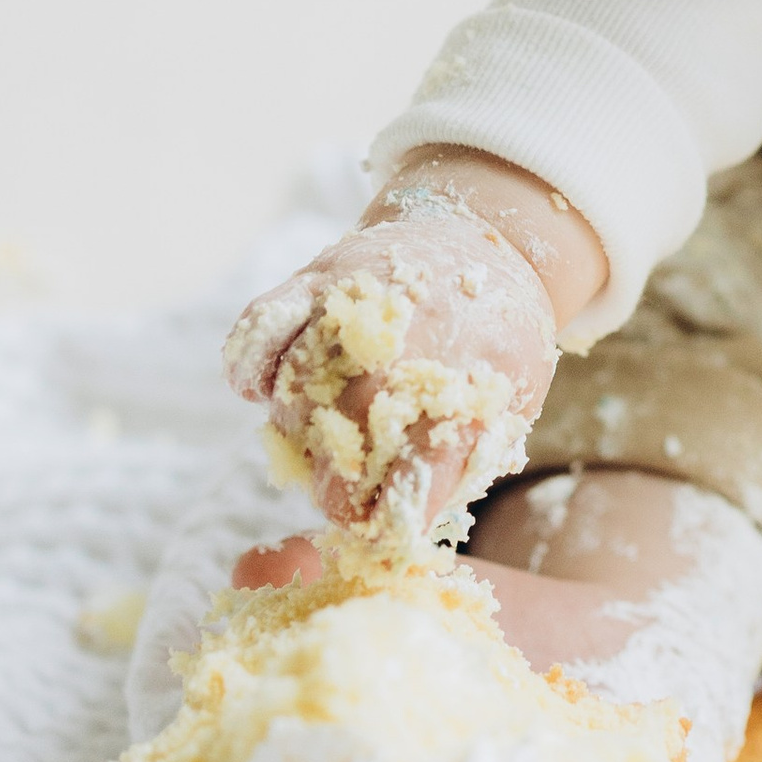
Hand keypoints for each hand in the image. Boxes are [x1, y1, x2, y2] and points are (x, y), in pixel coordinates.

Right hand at [221, 152, 601, 539]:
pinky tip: (270, 384)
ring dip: (300, 431)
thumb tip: (411, 521)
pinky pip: (255, 337)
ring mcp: (349, 318)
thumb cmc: (493, 337)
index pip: (408, 493)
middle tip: (353, 475)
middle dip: (339, 487)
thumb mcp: (510, 402)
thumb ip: (465, 461)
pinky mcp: (311, 281)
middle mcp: (399, 363)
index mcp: (459, 400)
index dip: (385, 522)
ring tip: (329, 424)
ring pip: (290, 406)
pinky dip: (252, 367)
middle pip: (337, 465)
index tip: (379, 522)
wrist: (484, 239)